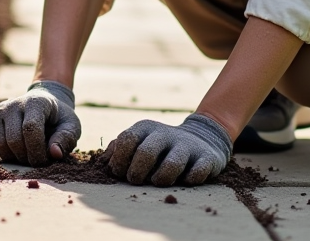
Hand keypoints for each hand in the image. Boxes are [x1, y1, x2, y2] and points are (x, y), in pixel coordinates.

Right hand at [0, 80, 80, 165]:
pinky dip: (1, 153)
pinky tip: (14, 151)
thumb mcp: (71, 126)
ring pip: (1, 144)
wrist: (43, 105)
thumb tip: (55, 154)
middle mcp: (13, 104)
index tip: (46, 159)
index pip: (30, 129)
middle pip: (14, 139)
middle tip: (37, 159)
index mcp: (35, 101)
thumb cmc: (58, 119)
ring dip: (15, 158)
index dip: (37, 150)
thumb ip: (66, 139)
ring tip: (27, 154)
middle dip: (27, 157)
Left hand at [102, 113, 232, 186]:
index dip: (119, 160)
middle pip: (146, 152)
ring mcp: (187, 146)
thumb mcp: (140, 140)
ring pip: (172, 164)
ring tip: (158, 182)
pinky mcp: (206, 158)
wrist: (203, 139)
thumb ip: (119, 148)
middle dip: (137, 172)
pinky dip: (189, 180)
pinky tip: (185, 180)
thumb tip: (102, 162)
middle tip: (135, 180)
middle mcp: (165, 134)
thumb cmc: (160, 147)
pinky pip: (197, 173)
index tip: (120, 172)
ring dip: (161, 179)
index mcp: (146, 128)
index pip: (127, 140)